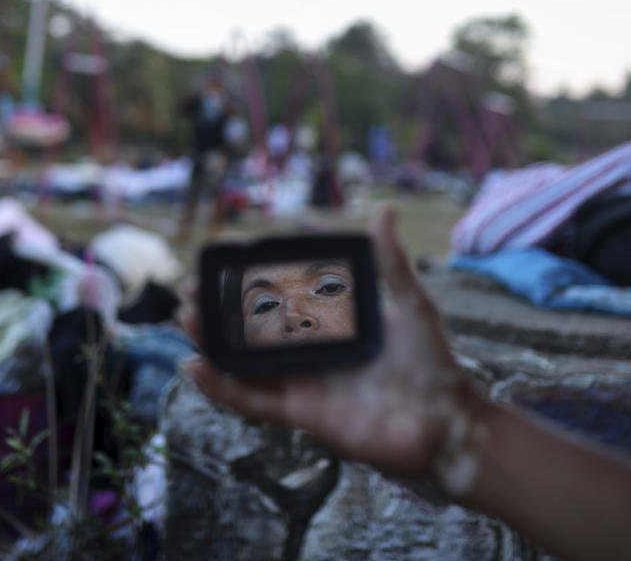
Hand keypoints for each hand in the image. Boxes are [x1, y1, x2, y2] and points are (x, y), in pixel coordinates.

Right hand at [181, 206, 475, 477]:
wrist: (445, 422)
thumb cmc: (432, 362)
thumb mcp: (410, 303)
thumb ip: (390, 260)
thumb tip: (385, 209)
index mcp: (330, 324)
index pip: (280, 298)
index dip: (249, 282)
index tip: (223, 260)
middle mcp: (311, 352)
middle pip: (251, 330)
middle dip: (218, 311)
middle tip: (190, 289)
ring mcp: (302, 383)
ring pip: (242, 362)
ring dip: (210, 343)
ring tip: (185, 318)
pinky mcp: (300, 413)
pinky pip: (252, 401)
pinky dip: (221, 388)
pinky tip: (195, 367)